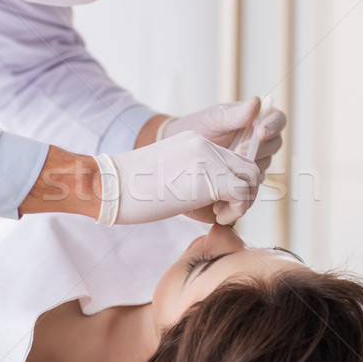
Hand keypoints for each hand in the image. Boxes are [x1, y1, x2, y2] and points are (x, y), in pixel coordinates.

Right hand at [94, 131, 259, 225]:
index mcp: (196, 143)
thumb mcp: (168, 177)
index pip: (235, 160)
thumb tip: (213, 200)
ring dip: (243, 201)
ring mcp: (209, 159)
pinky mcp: (209, 178)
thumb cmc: (131, 190)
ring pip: (252, 177)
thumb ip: (194, 179)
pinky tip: (218, 218)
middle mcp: (206, 145)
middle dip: (245, 193)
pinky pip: (243, 193)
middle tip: (225, 211)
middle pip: (249, 167)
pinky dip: (237, 210)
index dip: (236, 185)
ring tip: (220, 215)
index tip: (222, 204)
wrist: (110, 185)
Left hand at [158, 98, 286, 179]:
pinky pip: (254, 182)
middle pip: (275, 144)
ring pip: (266, 164)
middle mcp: (261, 140)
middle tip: (241, 151)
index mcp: (258, 119)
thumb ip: (235, 113)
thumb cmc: (201, 127)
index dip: (274, 126)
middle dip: (261, 149)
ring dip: (253, 166)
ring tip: (232, 166)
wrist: (184, 150)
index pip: (278, 119)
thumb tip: (257, 101)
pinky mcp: (247, 177)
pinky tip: (232, 180)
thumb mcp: (215, 118)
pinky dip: (246, 182)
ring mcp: (256, 159)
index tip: (260, 133)